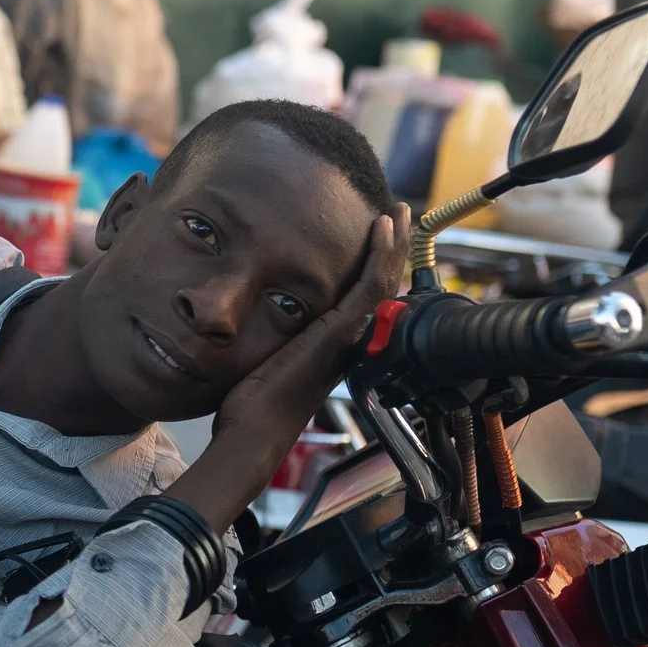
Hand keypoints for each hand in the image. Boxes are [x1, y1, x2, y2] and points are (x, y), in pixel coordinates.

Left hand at [170, 206, 408, 528]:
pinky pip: (371, 285)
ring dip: (395, 243)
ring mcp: (347, 336)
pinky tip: (384, 225)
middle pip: (383, 286)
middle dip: (393, 249)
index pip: (363, 298)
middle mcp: (348, 341)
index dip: (373, 266)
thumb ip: (268, 343)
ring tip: (400, 211)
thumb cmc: (249, 409)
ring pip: (384, 281)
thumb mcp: (261, 363)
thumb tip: (247, 325)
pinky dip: (382, 253)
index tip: (374, 235)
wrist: (251, 434)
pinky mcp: (339, 332)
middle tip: (399, 215)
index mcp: (333, 346)